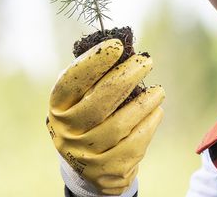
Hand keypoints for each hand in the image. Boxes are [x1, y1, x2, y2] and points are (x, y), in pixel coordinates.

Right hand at [47, 39, 164, 194]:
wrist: (88, 164)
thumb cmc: (89, 116)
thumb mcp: (83, 97)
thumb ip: (97, 76)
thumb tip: (125, 50)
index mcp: (58, 107)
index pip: (72, 81)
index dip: (94, 61)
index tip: (116, 46)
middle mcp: (67, 132)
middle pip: (99, 101)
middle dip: (126, 77)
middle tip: (146, 62)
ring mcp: (85, 154)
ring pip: (120, 124)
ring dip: (144, 103)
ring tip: (158, 91)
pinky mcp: (107, 170)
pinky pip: (134, 144)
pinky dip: (148, 124)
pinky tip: (156, 111)